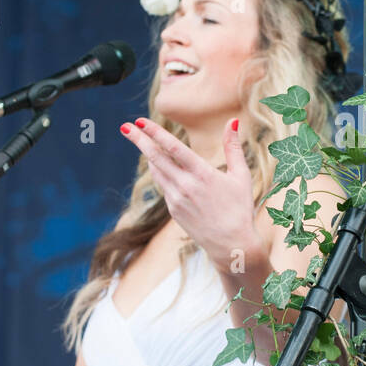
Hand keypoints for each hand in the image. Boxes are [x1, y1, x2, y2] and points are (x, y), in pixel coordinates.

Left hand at [119, 116, 265, 271]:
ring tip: (141, 141)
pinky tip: (162, 166)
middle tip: (125, 127)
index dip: (154, 132)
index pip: (172, 147)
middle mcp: (185, 186)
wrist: (232, 245)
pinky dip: (161, 173)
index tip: (140, 121)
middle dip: (139, 140)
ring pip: (157, 172)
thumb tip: (233, 121)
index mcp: (202, 174)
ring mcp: (176, 199)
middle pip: (155, 158)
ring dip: (148, 155)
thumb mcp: (241, 176)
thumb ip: (233, 147)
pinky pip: (163, 186)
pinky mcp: (173, 211)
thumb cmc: (240, 209)